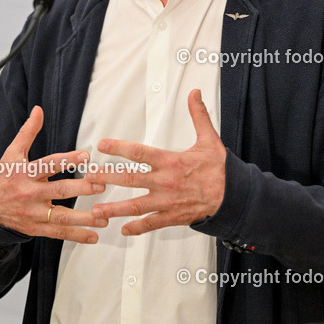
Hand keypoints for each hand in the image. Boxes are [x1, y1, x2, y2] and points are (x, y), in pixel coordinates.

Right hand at [0, 106, 107, 241]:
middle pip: (59, 191)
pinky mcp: (35, 228)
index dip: (67, 160)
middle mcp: (30, 193)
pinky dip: (76, 236)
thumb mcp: (12, 153)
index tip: (85, 156)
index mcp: (25, 173)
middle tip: (102, 184)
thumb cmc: (4, 177)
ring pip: (61, 216)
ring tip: (103, 217)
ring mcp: (33, 213)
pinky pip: (58, 233)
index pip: (48, 164)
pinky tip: (94, 236)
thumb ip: (27, 132)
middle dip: (81, 189)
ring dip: (84, 218)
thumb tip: (38, 109)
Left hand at [85, 89, 226, 234]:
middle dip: (107, 178)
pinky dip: (137, 227)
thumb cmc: (220, 169)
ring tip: (96, 210)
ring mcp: (167, 201)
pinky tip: (124, 230)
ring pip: (136, 205)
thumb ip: (198, 115)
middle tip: (89, 177)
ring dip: (114, 208)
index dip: (118, 148)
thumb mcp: (209, 139)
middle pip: (130, 179)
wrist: (234, 196)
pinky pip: (152, 223)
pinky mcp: (173, 216)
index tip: (102, 145)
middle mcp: (165, 182)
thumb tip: (194, 93)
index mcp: (171, 161)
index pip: (139, 152)